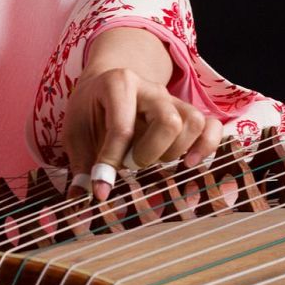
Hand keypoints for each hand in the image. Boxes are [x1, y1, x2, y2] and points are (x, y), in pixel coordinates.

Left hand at [63, 28, 222, 200]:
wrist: (106, 83)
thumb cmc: (89, 109)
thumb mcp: (74, 131)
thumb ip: (81, 164)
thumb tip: (81, 201)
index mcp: (118, 84)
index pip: (122, 128)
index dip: (111, 163)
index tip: (101, 190)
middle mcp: (150, 88)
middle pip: (168, 121)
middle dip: (149, 153)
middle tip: (130, 164)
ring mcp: (172, 99)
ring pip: (192, 122)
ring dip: (174, 152)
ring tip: (153, 160)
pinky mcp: (186, 111)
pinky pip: (210, 125)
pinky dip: (206, 146)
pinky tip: (189, 162)